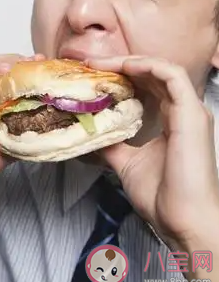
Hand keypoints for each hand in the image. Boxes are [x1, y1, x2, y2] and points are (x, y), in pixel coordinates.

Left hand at [86, 56, 218, 248]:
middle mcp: (182, 112)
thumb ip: (112, 145)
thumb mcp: (127, 163)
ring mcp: (189, 111)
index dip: (119, 77)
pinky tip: (123, 67)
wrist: (182, 220)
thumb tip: (90, 135)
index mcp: (171, 122)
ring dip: (129, 62)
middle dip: (119, 66)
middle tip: (88, 65)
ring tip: (100, 64)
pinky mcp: (192, 113)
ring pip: (161, 69)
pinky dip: (146, 66)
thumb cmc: (163, 197)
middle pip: (151, 75)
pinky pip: (172, 75)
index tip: (89, 76)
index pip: (146, 87)